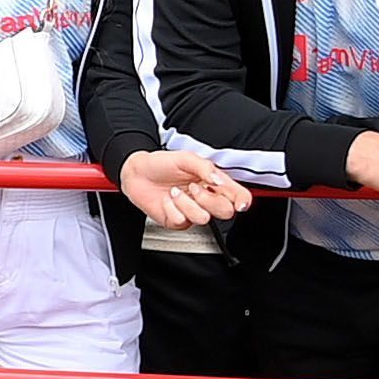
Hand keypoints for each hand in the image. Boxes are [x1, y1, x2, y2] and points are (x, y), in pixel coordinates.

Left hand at [119, 150, 253, 230]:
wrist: (136, 174)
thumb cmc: (161, 164)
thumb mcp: (185, 158)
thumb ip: (204, 167)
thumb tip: (219, 179)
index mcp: (213, 182)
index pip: (237, 195)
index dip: (243, 201)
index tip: (240, 203)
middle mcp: (206, 198)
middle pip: (226, 211)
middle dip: (209, 199)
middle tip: (194, 187)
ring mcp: (192, 211)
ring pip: (203, 218)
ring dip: (186, 203)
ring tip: (175, 192)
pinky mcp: (178, 221)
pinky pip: (181, 221)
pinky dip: (171, 208)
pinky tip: (167, 200)